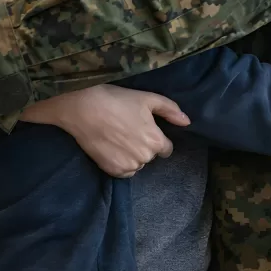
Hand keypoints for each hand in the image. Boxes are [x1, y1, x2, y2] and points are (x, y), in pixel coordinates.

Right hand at [20, 85, 190, 177]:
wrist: (83, 108)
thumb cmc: (117, 100)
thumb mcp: (148, 98)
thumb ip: (171, 111)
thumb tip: (187, 123)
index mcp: (156, 141)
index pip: (166, 149)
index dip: (157, 138)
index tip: (145, 129)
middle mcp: (145, 157)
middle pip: (150, 156)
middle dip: (144, 146)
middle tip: (128, 130)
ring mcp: (128, 166)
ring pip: (137, 164)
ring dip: (132, 155)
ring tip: (119, 138)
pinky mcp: (111, 171)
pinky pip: (124, 172)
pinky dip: (121, 163)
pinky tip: (112, 148)